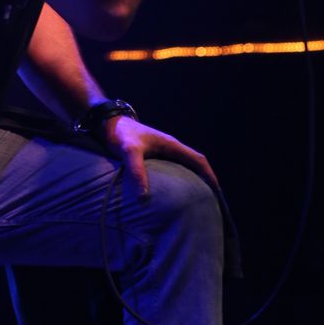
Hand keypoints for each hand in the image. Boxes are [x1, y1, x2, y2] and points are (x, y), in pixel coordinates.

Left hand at [101, 114, 218, 197]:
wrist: (106, 122)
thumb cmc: (119, 133)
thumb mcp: (129, 151)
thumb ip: (137, 172)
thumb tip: (144, 198)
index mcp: (171, 145)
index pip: (198, 160)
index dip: (210, 175)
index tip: (217, 192)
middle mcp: (169, 148)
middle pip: (194, 165)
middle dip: (204, 181)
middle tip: (210, 202)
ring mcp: (161, 152)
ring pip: (183, 168)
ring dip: (191, 181)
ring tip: (195, 202)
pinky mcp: (151, 156)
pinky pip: (170, 170)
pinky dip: (176, 182)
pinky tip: (171, 195)